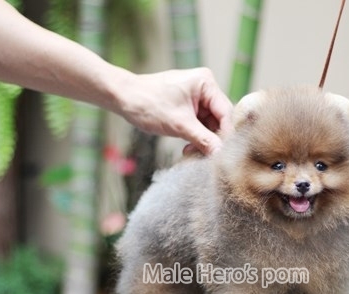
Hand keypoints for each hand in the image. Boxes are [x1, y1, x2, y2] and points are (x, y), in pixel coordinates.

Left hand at [114, 67, 232, 154]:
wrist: (122, 98)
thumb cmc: (147, 104)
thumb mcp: (179, 125)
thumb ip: (203, 139)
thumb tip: (221, 154)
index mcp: (205, 83)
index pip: (225, 112)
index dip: (226, 134)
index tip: (225, 153)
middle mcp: (204, 87)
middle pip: (219, 118)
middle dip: (213, 138)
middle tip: (208, 156)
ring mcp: (196, 97)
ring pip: (209, 124)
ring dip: (203, 140)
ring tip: (192, 152)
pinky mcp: (188, 106)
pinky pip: (199, 124)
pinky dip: (195, 137)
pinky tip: (188, 147)